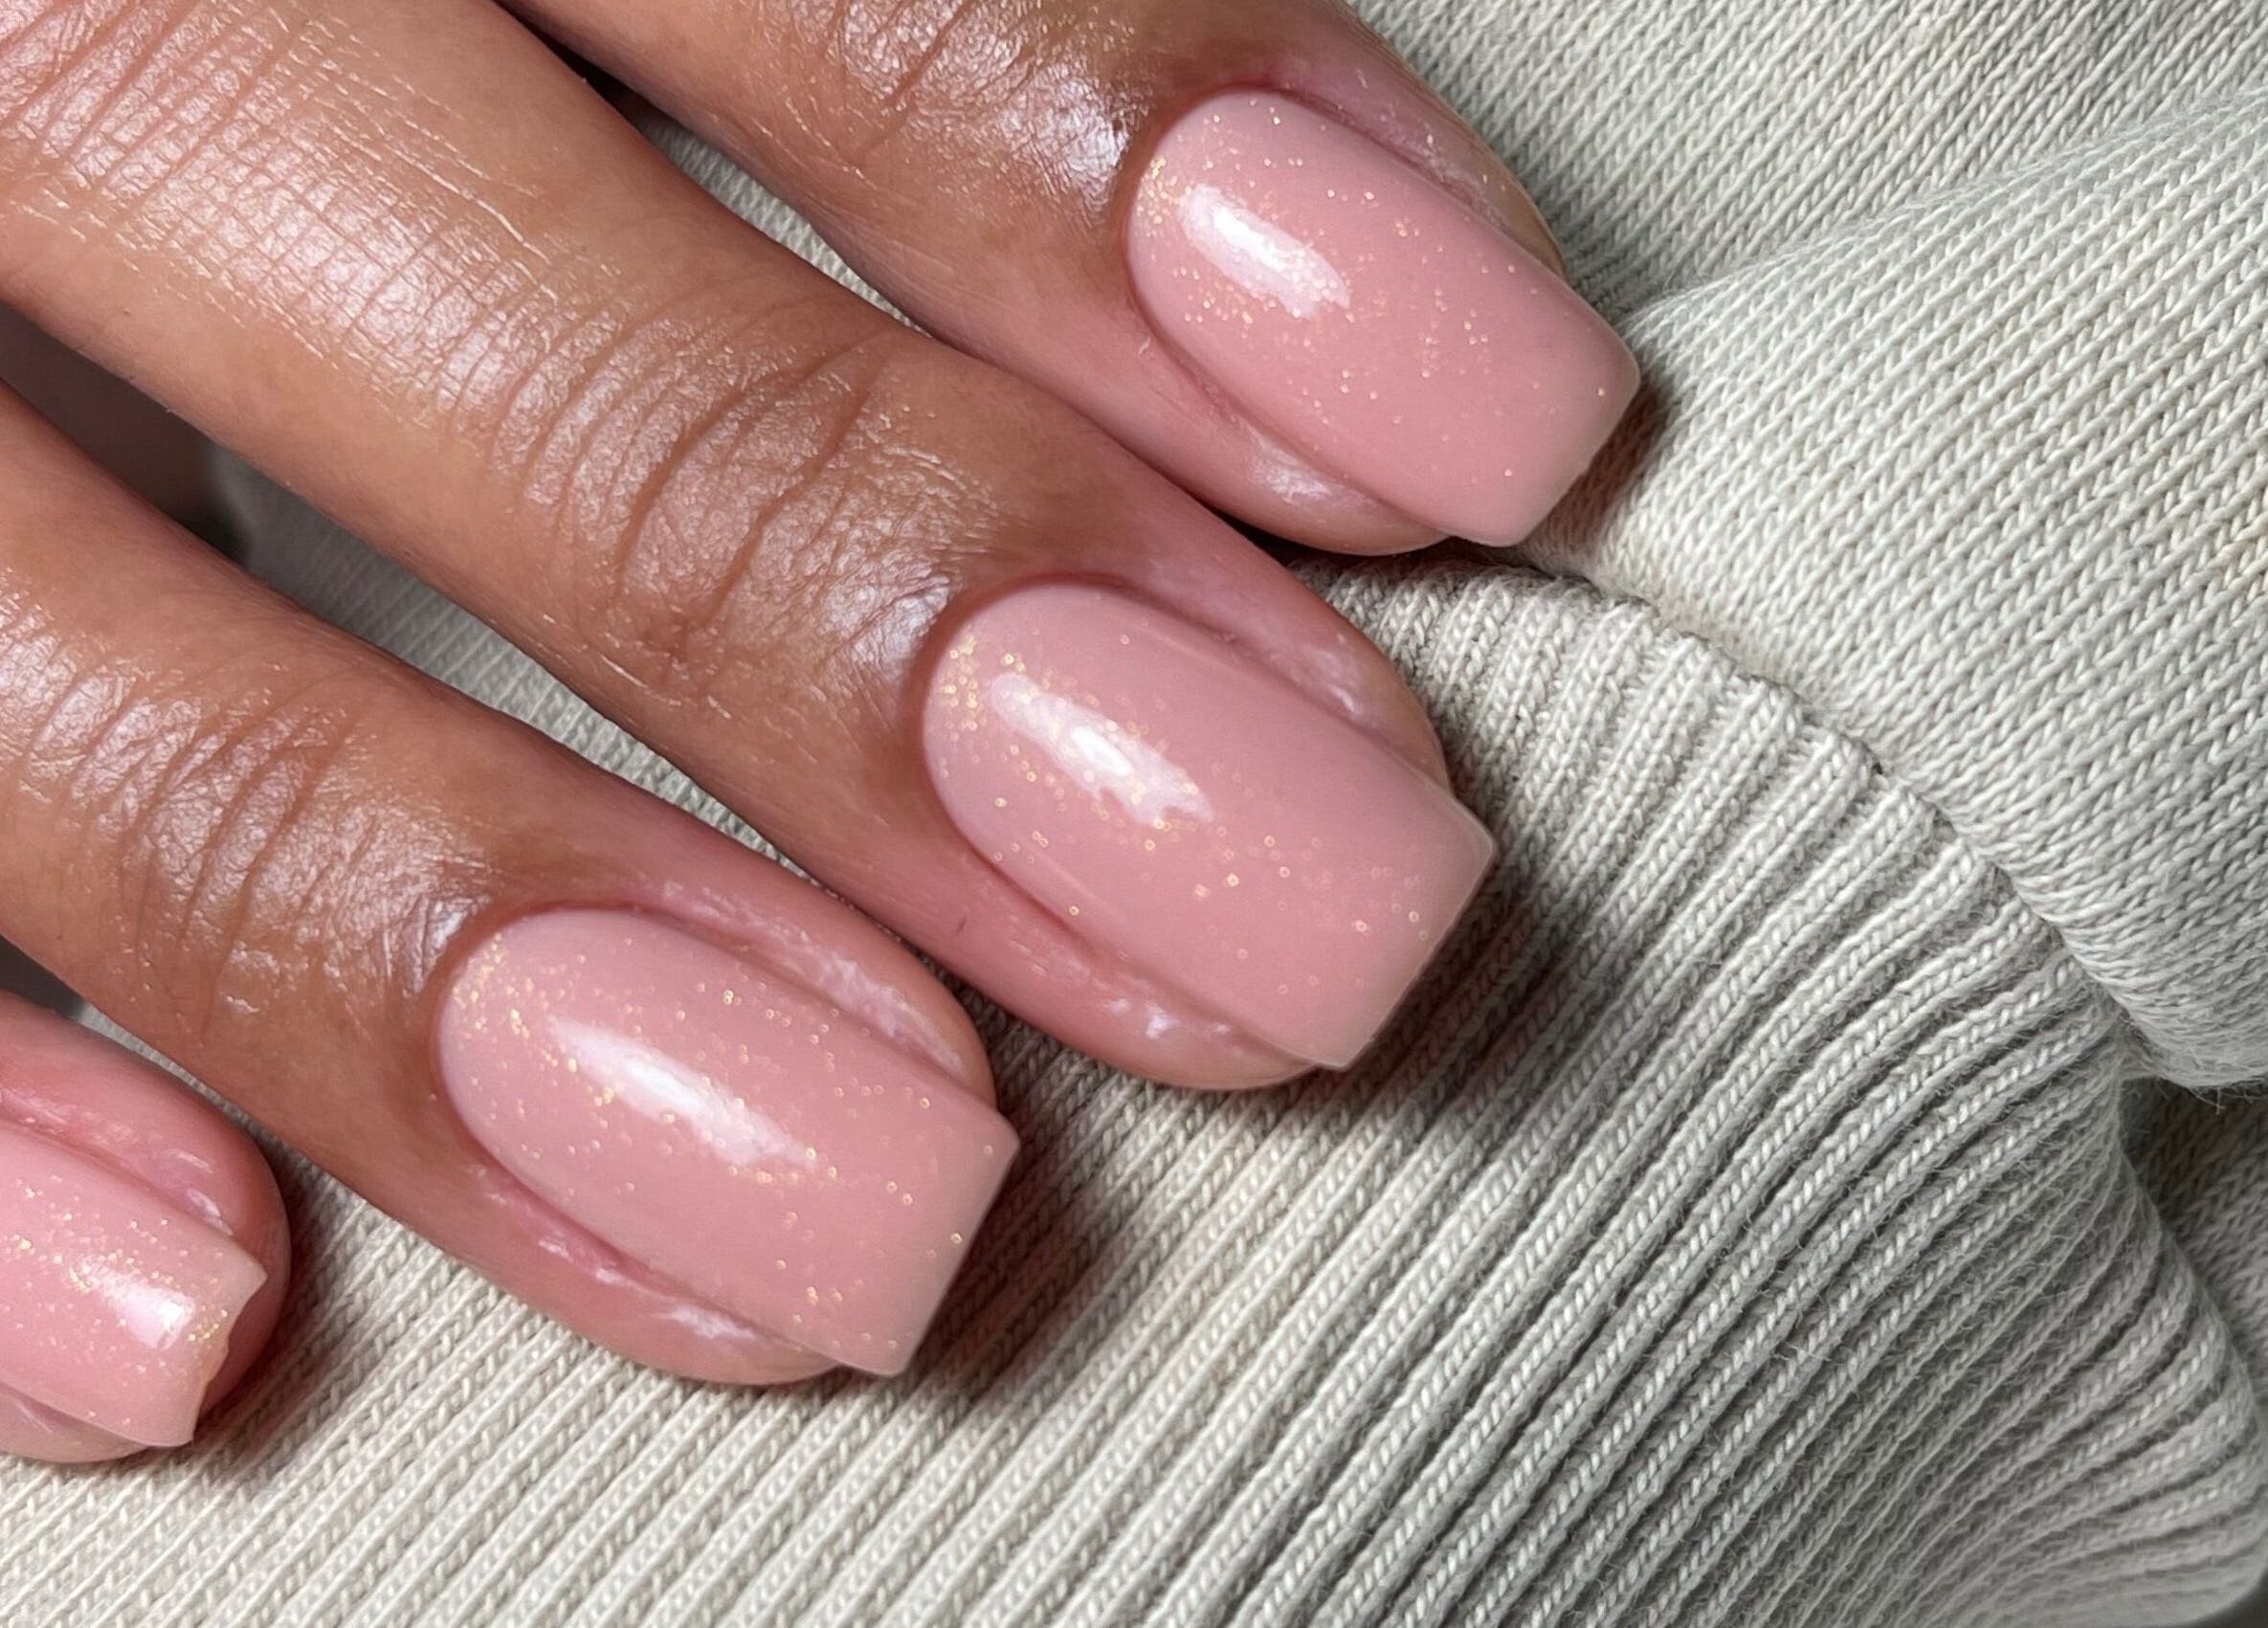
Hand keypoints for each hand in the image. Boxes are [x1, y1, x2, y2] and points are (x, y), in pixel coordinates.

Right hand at [0, 0, 1632, 1457]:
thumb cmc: (424, 55)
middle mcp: (42, 37)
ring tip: (878, 1218)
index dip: (1102, 139)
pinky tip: (202, 1335)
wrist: (65, 72)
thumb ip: (871, 98)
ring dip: (456, 947)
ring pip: (41, 654)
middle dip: (866, 602)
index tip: (1493, 424)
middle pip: (431, 286)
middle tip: (1308, 919)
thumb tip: (1365, 343)